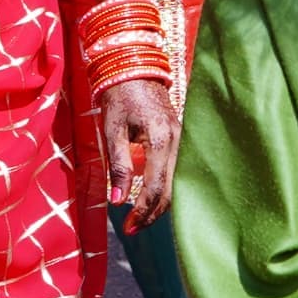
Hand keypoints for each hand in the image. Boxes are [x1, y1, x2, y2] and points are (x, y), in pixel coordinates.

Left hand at [97, 78, 176, 231]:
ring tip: (140, 217)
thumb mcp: (112, 130)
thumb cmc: (120, 98)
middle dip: (153, 213)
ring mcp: (184, 139)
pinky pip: (180, 171)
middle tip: (132, 228)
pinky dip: (168, 188)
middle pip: (173, 190)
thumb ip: (118, 166)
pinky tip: (152, 197)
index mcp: (160, 138)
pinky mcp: (183, 139)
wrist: (137, 69)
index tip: (127, 226)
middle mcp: (178, 141)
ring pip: (179, 183)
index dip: (142, 210)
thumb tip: (117, 201)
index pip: (156, 186)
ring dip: (162, 204)